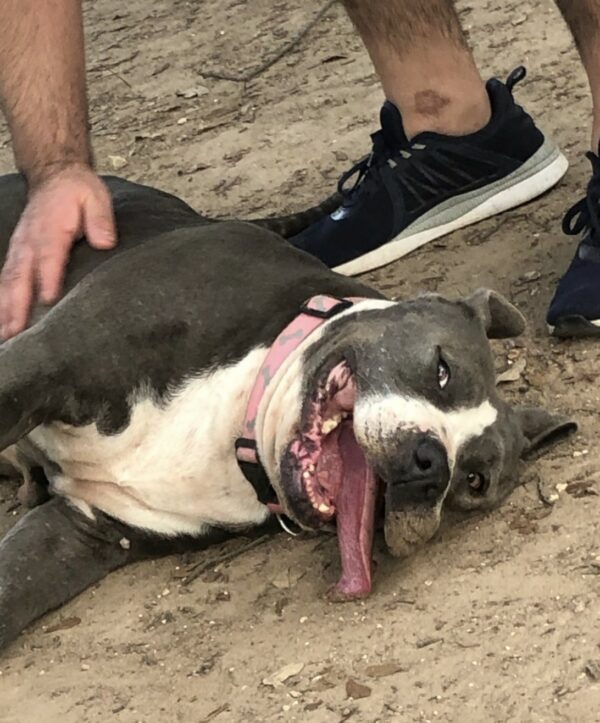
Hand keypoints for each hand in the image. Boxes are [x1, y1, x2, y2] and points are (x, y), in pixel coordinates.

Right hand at [0, 164, 115, 337]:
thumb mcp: (96, 198)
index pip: (49, 257)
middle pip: (21, 276)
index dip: (48, 278)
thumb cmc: (77, 192)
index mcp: (51, 229)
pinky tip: (3, 324)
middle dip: (18, 304)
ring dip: (6, 309)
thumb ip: (100, 220)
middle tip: (17, 331)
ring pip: (9, 282)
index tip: (49, 300)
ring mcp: (20, 249)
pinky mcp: (17, 255)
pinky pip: (7, 280)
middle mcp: (29, 241)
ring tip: (7, 335)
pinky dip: (2, 302)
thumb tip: (105, 241)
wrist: (54, 176)